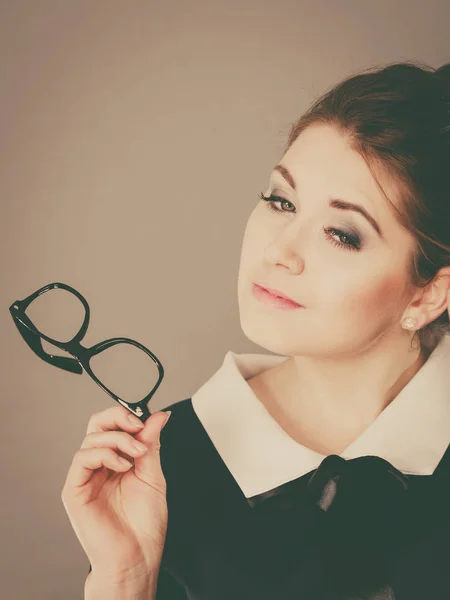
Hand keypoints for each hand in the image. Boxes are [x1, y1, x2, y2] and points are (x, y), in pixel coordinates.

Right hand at [61, 406, 170, 581]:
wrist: (138, 556)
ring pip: (91, 438)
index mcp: (117, 460)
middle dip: (118, 418)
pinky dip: (104, 454)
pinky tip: (122, 466)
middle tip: (137, 427)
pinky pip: (82, 458)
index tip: (147, 420)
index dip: (127, 416)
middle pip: (97, 424)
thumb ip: (151, 444)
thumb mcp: (153, 475)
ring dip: (118, 439)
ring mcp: (85, 477)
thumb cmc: (144, 524)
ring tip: (136, 455)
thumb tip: (159, 415)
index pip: (113, 425)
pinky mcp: (74, 490)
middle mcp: (99, 465)